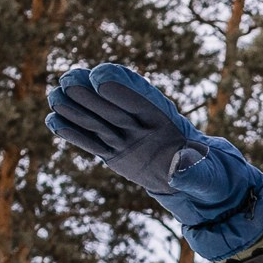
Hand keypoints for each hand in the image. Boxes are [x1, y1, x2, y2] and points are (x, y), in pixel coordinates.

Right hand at [45, 65, 262, 260]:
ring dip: (74, 106)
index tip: (100, 79)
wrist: (194, 183)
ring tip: (55, 97)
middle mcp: (139, 122)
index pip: (138, 93)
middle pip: (110, 102)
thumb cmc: (206, 174)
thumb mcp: (207, 175)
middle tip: (68, 82)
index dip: (118, 83)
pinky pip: (90, 141)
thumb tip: (179, 168)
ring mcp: (123, 136)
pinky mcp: (112, 152)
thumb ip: (193, 169)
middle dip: (89, 90)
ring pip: (94, 118)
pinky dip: (73, 133)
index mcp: (165, 119)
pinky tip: (55, 122)